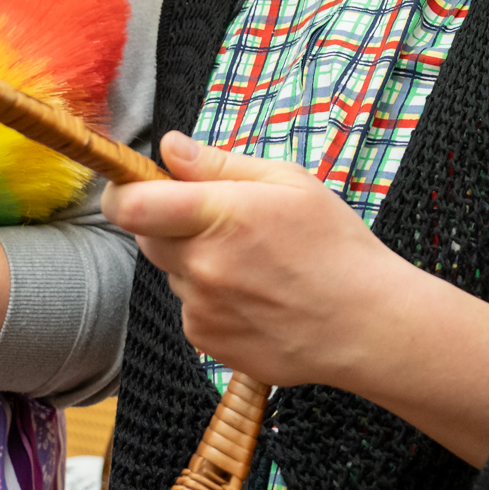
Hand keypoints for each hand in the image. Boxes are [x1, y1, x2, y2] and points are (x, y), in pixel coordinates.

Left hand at [102, 132, 404, 387]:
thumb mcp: (290, 183)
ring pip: (174, 273)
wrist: (367, 323)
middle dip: (168, 222)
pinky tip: (257, 295)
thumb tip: (169, 148)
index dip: (121, 191)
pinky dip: (211, 298)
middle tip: (222, 222)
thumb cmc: (337, 246)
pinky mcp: (207, 342)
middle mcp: (202, 266)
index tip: (132, 185)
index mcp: (220, 216)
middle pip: (146, 237)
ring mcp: (202, 309)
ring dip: (196, 262)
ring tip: (254, 264)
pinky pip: (191, 308)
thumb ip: (219, 164)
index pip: (132, 205)